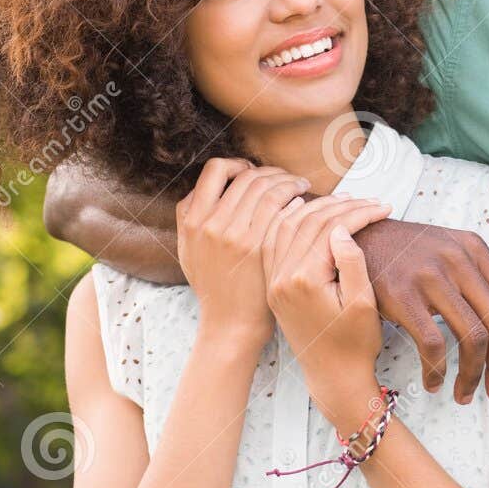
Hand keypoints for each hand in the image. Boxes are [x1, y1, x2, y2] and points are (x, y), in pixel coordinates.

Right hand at [175, 159, 309, 343]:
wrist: (231, 322)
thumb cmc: (213, 286)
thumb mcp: (188, 251)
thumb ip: (189, 218)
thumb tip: (204, 188)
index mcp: (193, 221)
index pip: (214, 170)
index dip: (236, 165)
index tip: (250, 172)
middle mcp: (212, 224)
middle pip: (246, 176)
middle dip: (268, 171)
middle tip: (283, 176)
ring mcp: (237, 235)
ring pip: (266, 187)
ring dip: (285, 179)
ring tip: (297, 183)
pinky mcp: (260, 246)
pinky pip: (280, 206)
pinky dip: (292, 195)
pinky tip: (301, 198)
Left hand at [262, 195, 392, 397]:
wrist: (334, 377)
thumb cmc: (355, 344)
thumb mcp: (363, 304)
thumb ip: (352, 262)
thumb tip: (340, 229)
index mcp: (304, 280)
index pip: (329, 228)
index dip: (359, 213)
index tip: (383, 208)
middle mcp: (281, 278)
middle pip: (306, 221)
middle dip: (339, 206)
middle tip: (367, 202)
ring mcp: (274, 281)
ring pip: (286, 226)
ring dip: (313, 208)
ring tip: (342, 202)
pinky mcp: (273, 286)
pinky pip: (274, 241)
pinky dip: (290, 221)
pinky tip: (305, 212)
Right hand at [354, 220, 488, 404]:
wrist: (356, 238)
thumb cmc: (406, 254)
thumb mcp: (449, 250)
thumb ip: (483, 279)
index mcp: (474, 248)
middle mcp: (458, 259)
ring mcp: (430, 276)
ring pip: (472, 337)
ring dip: (473, 375)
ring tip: (464, 394)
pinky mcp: (402, 295)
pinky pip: (433, 344)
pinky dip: (437, 371)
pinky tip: (433, 383)